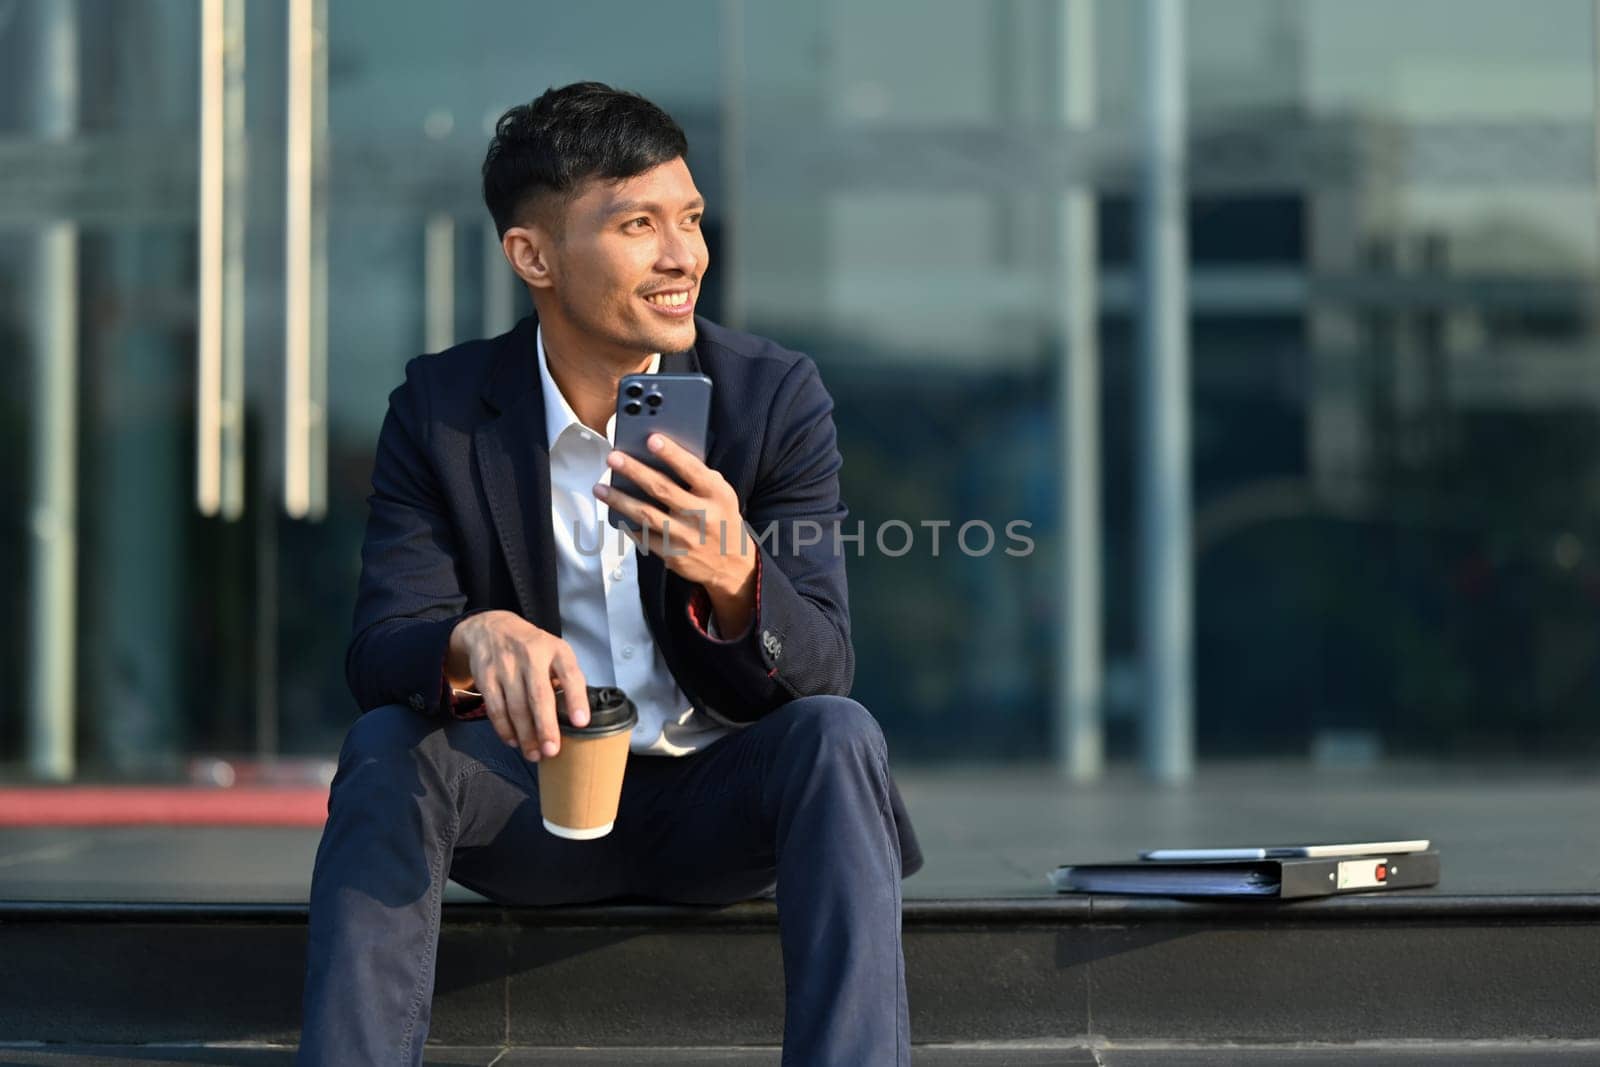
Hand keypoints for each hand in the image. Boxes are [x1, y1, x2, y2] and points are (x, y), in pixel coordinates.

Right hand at [447, 611, 588, 760]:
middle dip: (546, 727)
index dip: (576, 699)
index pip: (570, 674)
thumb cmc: (532, 648)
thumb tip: (573, 718)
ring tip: (534, 754)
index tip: (581, 723)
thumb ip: (564, 678)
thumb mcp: (554, 652)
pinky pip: (496, 708)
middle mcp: (531, 655)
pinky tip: (514, 741)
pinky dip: (504, 729)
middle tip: (552, 751)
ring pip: (516, 707)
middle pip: (539, 696)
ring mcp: (506, 665)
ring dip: (526, 735)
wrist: (492, 628)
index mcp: (556, 650)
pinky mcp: (486, 676)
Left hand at [594, 435, 756, 618]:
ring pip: (646, 515)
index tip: (652, 439)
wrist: (731, 564)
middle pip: (662, 489)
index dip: (672, 454)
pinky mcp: (673, 555)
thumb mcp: (722, 496)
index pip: (693, 470)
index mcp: (717, 495)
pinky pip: (644, 536)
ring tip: (600, 487)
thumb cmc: (721, 520)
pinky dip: (628, 524)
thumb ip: (700, 478)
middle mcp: (702, 516)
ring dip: (620, 500)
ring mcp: (686, 537)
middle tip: (613, 458)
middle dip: (635, 471)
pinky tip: (614, 514)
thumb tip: (665, 457)